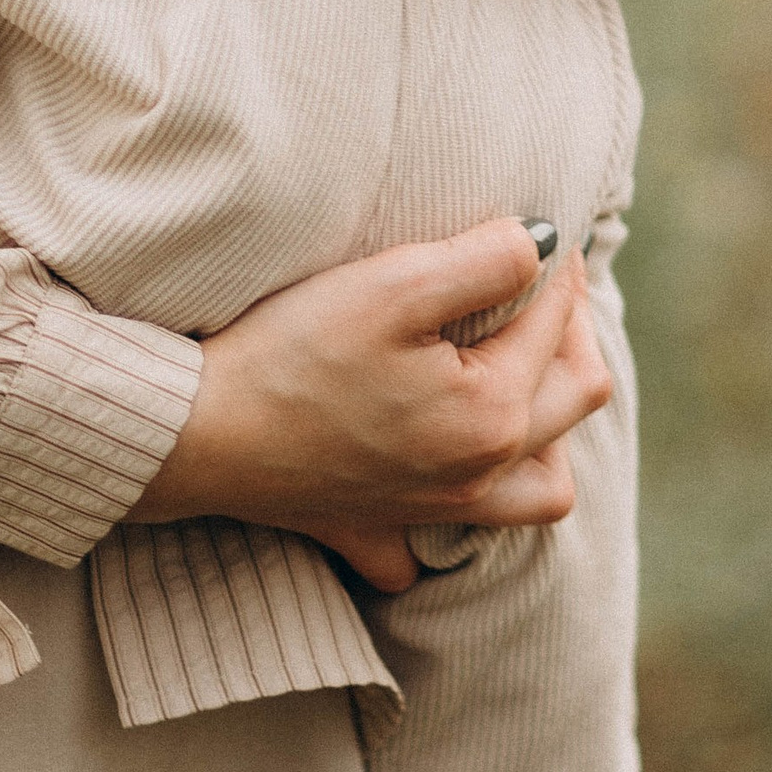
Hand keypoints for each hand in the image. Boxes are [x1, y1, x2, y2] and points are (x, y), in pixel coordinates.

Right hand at [132, 224, 609, 587]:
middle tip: (543, 285)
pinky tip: (433, 476)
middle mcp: (478, 473)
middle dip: (571, 331)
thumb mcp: (394, 283)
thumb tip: (542, 243)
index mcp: (493, 412)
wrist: (196, 436)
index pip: (554, 320)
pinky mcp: (368, 528)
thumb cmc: (292, 352)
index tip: (543, 224)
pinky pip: (432, 547)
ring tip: (519, 380)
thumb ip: (487, 258)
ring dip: (551, 433)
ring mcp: (427, 511)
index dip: (556, 262)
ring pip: (541, 491)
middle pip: (575, 400)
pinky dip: (450, 519)